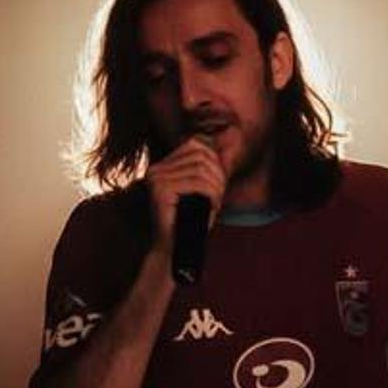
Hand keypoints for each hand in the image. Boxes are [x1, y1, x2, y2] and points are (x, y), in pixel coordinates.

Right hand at [145, 136, 226, 253]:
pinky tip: (212, 206)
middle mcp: (155, 169)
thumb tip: (231, 138)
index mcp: (162, 166)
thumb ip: (213, 167)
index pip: (195, 144)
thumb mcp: (204, 191)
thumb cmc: (190, 222)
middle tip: (220, 194)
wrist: (174, 250)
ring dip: (216, 186)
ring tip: (216, 202)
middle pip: (200, 154)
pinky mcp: (161, 190)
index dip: (214, 160)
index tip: (220, 182)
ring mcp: (156, 178)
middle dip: (217, 173)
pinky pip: (198, 183)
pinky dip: (212, 194)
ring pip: (201, 168)